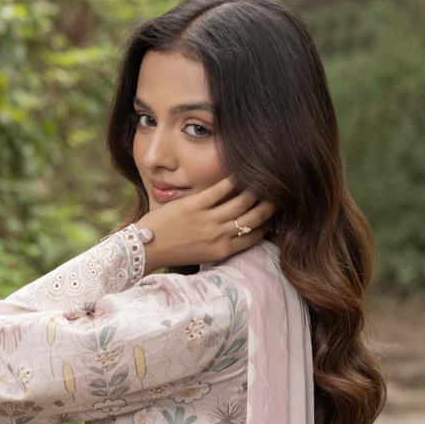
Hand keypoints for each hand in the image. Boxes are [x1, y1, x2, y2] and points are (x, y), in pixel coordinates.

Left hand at [136, 178, 277, 274]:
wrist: (146, 248)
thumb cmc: (173, 250)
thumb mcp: (201, 253)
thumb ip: (219, 241)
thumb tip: (234, 226)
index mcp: (222, 250)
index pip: (254, 236)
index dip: (268, 223)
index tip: (273, 212)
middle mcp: (218, 236)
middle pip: (254, 217)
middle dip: (270, 204)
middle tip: (278, 192)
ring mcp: (207, 221)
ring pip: (242, 202)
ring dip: (257, 189)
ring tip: (264, 179)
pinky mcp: (195, 206)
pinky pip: (221, 189)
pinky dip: (234, 179)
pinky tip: (241, 170)